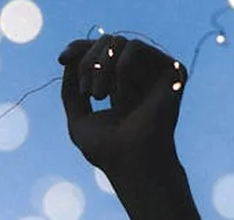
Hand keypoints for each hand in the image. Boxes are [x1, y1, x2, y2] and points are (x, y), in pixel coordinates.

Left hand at [58, 35, 186, 179]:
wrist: (131, 163)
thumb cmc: (107, 150)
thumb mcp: (78, 119)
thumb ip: (71, 91)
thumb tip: (69, 60)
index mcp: (121, 85)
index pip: (99, 51)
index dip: (79, 48)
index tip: (61, 58)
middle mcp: (140, 75)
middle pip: (106, 42)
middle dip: (88, 63)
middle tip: (88, 93)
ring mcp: (156, 71)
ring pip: (119, 41)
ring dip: (100, 66)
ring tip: (99, 96)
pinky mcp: (171, 69)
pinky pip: (135, 48)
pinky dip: (120, 70)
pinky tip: (121, 97)